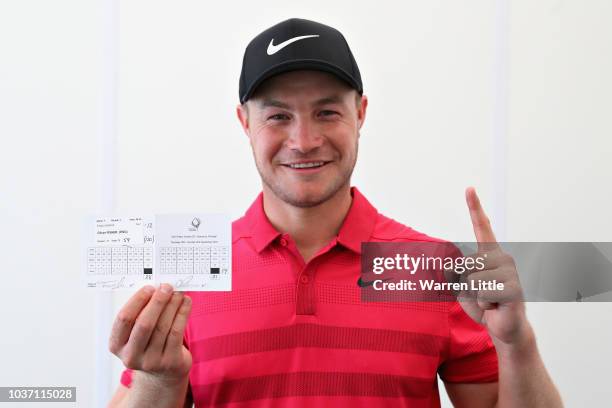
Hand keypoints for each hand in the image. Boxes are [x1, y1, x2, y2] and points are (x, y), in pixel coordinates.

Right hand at [109, 284, 192, 384]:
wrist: (162, 373)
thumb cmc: (148, 344)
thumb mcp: (136, 333)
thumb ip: (140, 313)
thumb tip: (157, 288)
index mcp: (116, 345)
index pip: (124, 319)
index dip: (137, 301)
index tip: (150, 288)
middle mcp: (131, 356)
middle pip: (144, 324)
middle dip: (157, 302)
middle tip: (166, 287)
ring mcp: (151, 361)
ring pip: (163, 327)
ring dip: (172, 305)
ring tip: (178, 293)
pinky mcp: (170, 362)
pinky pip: (177, 333)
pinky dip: (182, 314)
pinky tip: (186, 303)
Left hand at [457, 187, 528, 345]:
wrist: (503, 327)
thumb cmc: (484, 303)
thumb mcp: (463, 286)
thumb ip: (457, 272)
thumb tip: (457, 264)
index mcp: (490, 254)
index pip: (482, 227)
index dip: (475, 207)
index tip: (469, 188)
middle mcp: (502, 258)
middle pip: (466, 263)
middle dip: (466, 283)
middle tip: (483, 292)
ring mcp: (510, 273)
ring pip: (473, 279)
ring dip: (475, 295)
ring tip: (490, 299)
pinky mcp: (514, 289)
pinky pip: (483, 292)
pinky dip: (483, 303)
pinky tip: (496, 306)